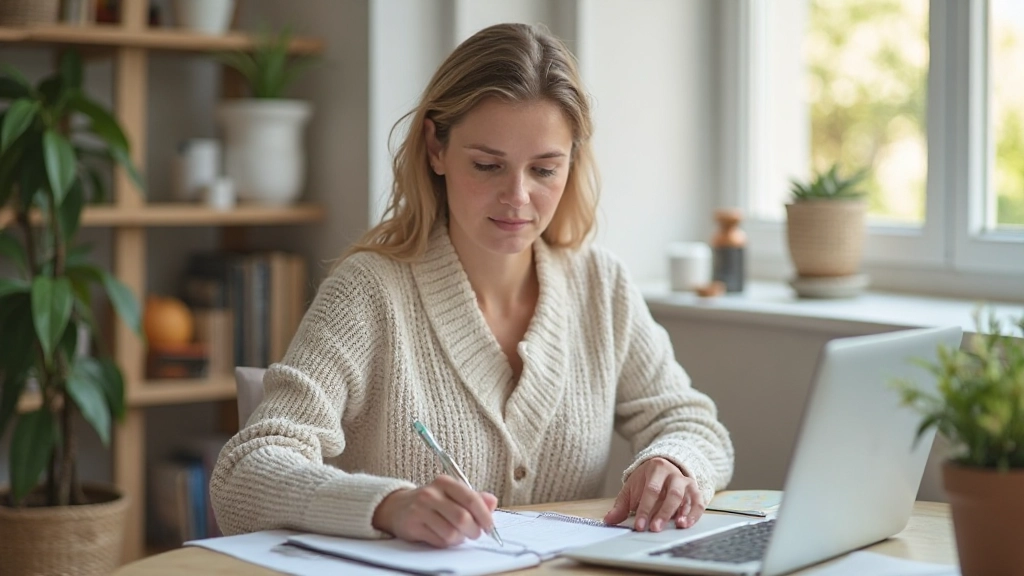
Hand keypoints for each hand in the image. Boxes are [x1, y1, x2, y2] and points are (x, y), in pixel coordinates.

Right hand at [372, 475, 498, 547]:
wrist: (397, 507)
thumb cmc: (432, 502)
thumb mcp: (452, 494)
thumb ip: (474, 498)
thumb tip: (492, 502)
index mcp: (445, 482)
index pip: (471, 498)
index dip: (484, 515)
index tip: (490, 526)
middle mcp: (431, 494)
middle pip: (462, 518)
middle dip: (474, 530)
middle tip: (475, 534)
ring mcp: (420, 510)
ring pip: (451, 532)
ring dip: (460, 538)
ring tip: (458, 535)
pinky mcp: (413, 526)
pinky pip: (439, 541)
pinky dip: (447, 543)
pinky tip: (444, 536)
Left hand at [604, 457, 703, 530]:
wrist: (663, 467)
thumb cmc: (646, 481)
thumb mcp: (631, 489)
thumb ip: (621, 506)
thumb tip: (609, 520)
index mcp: (655, 468)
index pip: (651, 490)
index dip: (645, 509)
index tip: (639, 525)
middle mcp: (673, 474)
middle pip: (671, 494)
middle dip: (663, 513)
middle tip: (655, 528)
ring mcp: (686, 482)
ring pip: (686, 497)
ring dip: (682, 513)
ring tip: (677, 526)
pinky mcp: (695, 491)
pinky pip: (698, 502)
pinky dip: (694, 514)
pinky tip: (685, 524)